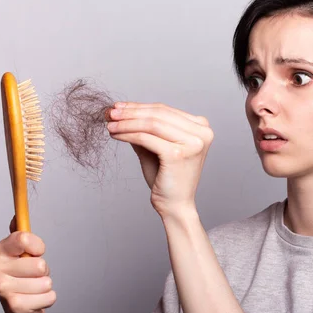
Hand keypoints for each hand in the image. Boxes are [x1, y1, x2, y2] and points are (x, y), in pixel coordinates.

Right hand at [0, 217, 55, 312]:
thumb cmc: (25, 279)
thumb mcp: (23, 255)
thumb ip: (20, 236)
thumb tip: (16, 215)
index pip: (23, 238)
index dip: (37, 246)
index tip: (37, 252)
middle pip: (40, 264)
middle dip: (44, 272)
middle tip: (32, 277)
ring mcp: (1, 288)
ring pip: (46, 281)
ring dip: (45, 286)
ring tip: (34, 289)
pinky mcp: (14, 305)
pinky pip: (50, 296)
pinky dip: (48, 300)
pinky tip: (35, 302)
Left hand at [106, 102, 213, 217]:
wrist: (175, 205)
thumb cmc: (167, 178)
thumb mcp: (156, 146)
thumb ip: (145, 128)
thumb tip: (121, 111)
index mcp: (202, 127)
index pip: (165, 110)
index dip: (139, 106)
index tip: (118, 107)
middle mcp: (202, 133)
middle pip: (158, 114)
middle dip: (131, 112)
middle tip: (110, 113)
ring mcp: (192, 143)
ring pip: (152, 124)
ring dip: (127, 122)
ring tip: (110, 124)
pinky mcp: (178, 154)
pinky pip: (146, 138)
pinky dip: (128, 134)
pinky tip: (116, 135)